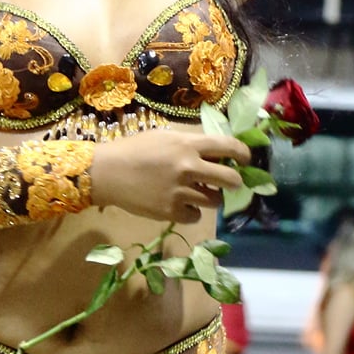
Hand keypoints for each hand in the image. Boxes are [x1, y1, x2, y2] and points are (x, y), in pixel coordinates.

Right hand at [89, 130, 250, 221]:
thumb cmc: (134, 150)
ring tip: (200, 194)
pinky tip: (182, 205)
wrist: (107, 173)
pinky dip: (192, 212)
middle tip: (231, 183)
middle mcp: (188, 167)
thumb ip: (190, 143)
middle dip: (235, 182)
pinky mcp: (170, 211)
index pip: (229, 147)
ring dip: (212, 198)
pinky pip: (196, 216)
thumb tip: (216, 153)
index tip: (246, 160)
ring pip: (215, 201)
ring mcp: (180, 192)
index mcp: (188, 144)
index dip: (244, 154)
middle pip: (230, 179)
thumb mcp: (164, 137)